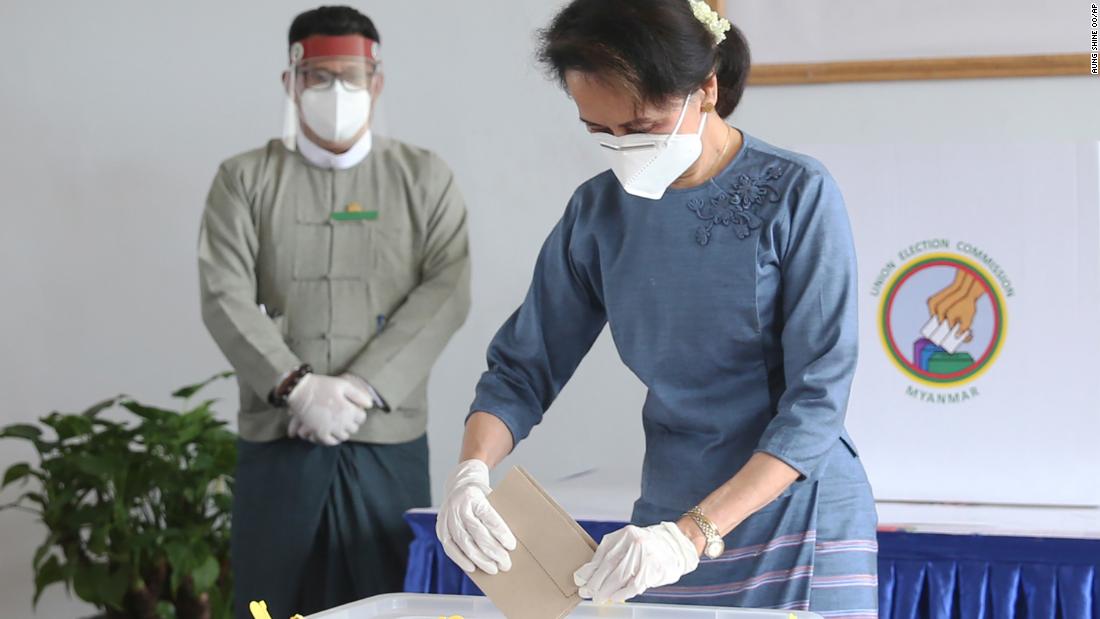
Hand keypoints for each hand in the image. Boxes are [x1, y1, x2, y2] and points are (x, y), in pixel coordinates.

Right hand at [286, 374, 370, 445]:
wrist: (301, 390)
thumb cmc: (322, 385)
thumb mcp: (343, 385)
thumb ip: (358, 395)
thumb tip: (370, 405)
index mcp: (348, 410)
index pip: (361, 418)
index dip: (359, 413)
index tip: (354, 410)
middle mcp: (341, 422)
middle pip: (354, 428)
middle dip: (352, 422)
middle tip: (346, 416)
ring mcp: (329, 429)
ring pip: (343, 437)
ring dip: (343, 431)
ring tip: (339, 425)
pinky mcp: (318, 433)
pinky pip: (329, 442)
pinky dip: (332, 439)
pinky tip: (332, 433)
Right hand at [437, 459, 516, 574]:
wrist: (459, 485)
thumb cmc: (481, 494)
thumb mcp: (491, 496)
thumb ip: (498, 514)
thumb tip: (510, 542)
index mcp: (473, 495)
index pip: (488, 517)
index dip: (501, 533)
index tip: (511, 546)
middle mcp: (458, 506)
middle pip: (476, 532)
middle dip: (492, 551)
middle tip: (506, 564)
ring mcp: (447, 517)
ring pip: (463, 542)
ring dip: (479, 559)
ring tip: (493, 569)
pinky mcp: (440, 528)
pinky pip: (449, 547)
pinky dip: (460, 559)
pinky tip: (472, 568)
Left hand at [574, 522, 699, 603]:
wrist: (679, 544)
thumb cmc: (650, 546)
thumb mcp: (630, 543)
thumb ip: (613, 554)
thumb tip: (590, 574)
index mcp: (625, 534)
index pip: (602, 554)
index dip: (589, 569)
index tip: (580, 579)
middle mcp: (633, 542)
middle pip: (608, 566)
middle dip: (595, 582)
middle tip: (586, 592)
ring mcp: (644, 555)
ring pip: (618, 577)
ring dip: (605, 590)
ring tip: (598, 597)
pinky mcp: (653, 568)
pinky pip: (633, 585)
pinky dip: (622, 593)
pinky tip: (615, 597)